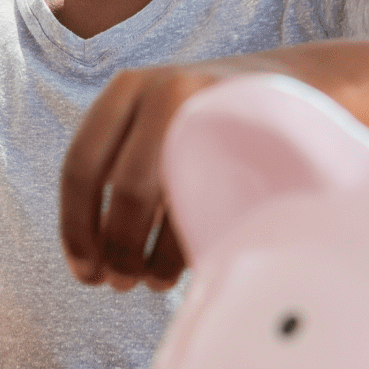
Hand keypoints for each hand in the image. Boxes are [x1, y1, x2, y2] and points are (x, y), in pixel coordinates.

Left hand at [61, 62, 255, 290]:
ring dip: (156, 258)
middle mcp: (164, 91)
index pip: (81, 165)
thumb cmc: (203, 126)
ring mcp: (214, 109)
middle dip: (119, 249)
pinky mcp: (257, 135)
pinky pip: (218, 205)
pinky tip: (192, 262)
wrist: (293, 84)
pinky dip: (195, 245)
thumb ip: (119, 171)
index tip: (84, 271)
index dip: (75, 227)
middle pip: (128, 188)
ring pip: (176, 201)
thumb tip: (90, 258)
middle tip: (120, 284)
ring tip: (154, 282)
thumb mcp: (153, 124)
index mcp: (124, 91)